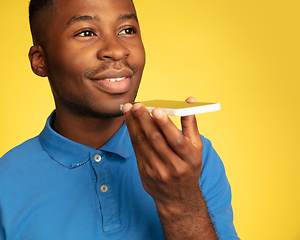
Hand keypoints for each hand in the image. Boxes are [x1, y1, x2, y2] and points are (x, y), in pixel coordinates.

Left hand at [122, 97, 215, 238]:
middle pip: (156, 140)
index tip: (156, 109)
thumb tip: (189, 101)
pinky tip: (129, 122)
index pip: (177, 140)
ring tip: (129, 109)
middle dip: (145, 120)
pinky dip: (132, 133)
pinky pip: (137, 150)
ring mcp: (158, 171)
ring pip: (143, 143)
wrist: (178, 198)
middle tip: (138, 105)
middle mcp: (174, 167)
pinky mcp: (145, 173)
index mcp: (190, 159)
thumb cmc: (188, 167)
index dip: (166, 124)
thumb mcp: (196, 148)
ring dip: (134, 124)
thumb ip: (191, 124)